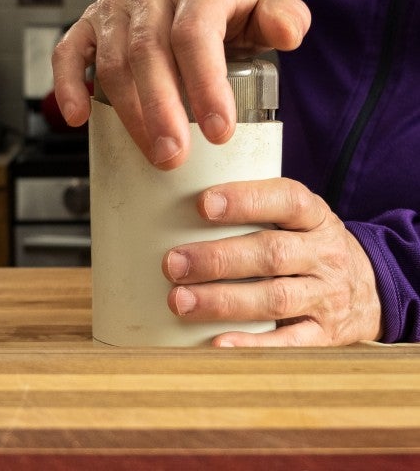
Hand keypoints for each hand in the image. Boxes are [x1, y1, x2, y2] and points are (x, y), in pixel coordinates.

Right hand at [52, 0, 309, 168]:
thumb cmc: (221, 12)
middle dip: (160, 111)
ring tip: (150, 154)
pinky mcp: (90, 27)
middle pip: (149, 53)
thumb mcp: (259, 10)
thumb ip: (282, 18)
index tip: (218, 133)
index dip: (204, 84)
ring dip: (127, 113)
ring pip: (112, 62)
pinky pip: (69, 53)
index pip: (196, 34)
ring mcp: (118, 12)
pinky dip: (68, 85)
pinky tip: (78, 118)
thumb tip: (291, 33)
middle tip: (174, 157)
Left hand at [161, 178, 382, 345]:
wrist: (372, 292)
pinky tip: (218, 342)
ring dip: (222, 300)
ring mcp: (326, 297)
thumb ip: (259, 213)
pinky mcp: (324, 336)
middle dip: (218, 259)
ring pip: (274, 298)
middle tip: (173, 263)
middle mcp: (324, 255)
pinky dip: (252, 345)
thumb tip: (182, 208)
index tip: (203, 204)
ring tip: (180, 300)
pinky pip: (288, 343)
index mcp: (316, 219)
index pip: (287, 200)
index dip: (245, 200)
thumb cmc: (311, 250)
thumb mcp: (299, 222)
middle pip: (272, 253)